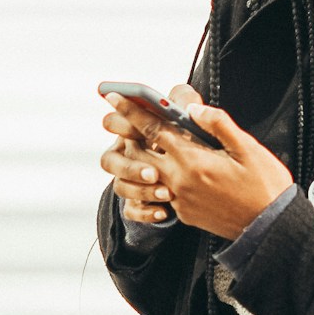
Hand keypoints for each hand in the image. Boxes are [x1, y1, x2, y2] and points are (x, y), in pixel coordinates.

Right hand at [100, 87, 185, 224]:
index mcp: (130, 128)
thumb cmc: (189, 128)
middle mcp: (124, 153)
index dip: (120, 126)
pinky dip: (146, 212)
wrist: (204, 166)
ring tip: (167, 194)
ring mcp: (129, 178)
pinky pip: (131, 210)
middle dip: (130, 168)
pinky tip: (165, 212)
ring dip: (141, 190)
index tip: (137, 130)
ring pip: (120, 187)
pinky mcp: (138, 200)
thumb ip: (184, 101)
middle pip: (109, 161)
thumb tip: (187, 106)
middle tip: (154, 173)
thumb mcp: (188, 111)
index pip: (112, 123)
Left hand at [102, 85, 292, 239]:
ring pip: (145, 176)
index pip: (154, 129)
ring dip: (136, 159)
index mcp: (193, 160)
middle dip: (123, 133)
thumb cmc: (263, 184)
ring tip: (134, 144)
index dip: (132, 111)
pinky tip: (161, 172)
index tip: (114, 97)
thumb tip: (193, 109)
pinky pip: (160, 194)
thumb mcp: (247, 147)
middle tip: (110, 118)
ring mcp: (180, 200)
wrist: (268, 227)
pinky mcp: (184, 214)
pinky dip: (154, 181)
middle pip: (138, 153)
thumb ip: (218, 124)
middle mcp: (180, 181)